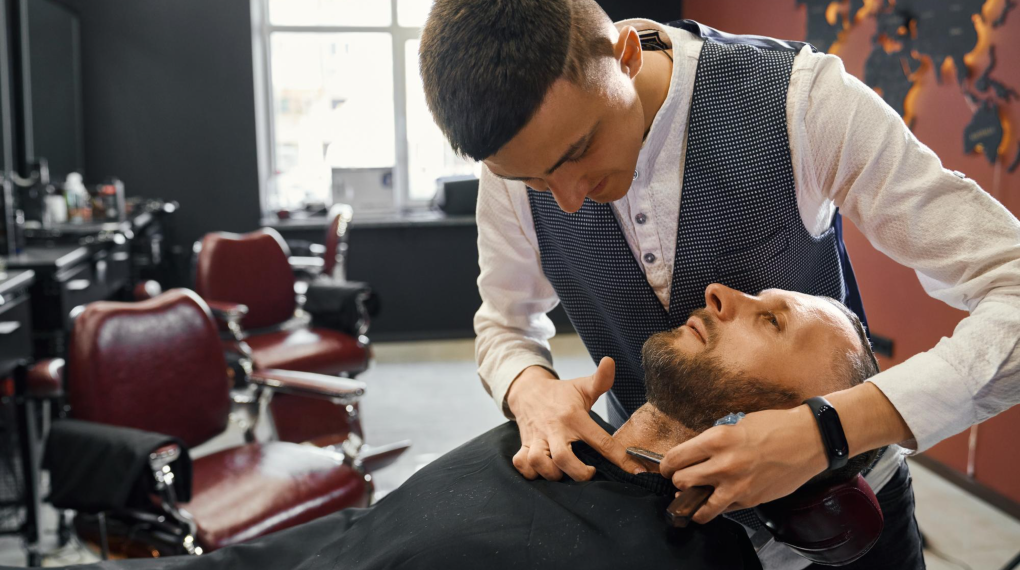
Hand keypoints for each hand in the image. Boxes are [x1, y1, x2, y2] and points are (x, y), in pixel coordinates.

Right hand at [506, 357, 645, 480]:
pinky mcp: (524, 444)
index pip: (600, 440)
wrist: (527, 391)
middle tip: (590, 472)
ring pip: (539, 462)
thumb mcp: (582, 387)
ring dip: (552, 473)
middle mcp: (554, 429)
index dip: (620, 458)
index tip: (635, 471)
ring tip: (564, 473)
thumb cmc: (561, 394)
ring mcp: (537, 438)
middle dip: (579, 473)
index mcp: (574, 416)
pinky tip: (543, 471)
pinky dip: (531, 473)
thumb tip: (611, 361)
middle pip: (563, 458)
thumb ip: (601, 379)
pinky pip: (521, 464)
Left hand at [659, 406, 828, 523]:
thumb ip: (713, 442)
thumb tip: (695, 457)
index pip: (675, 458)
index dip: (666, 465)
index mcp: (716, 440)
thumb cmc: (774, 427)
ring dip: (692, 502)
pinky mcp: (749, 500)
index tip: (667, 467)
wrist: (808, 439)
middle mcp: (723, 464)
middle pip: (681, 481)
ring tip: (692, 498)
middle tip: (681, 479)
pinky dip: (718, 505)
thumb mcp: (735, 425)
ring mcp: (737, 486)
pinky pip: (723, 509)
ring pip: (698, 506)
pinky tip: (720, 497)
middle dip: (678, 481)